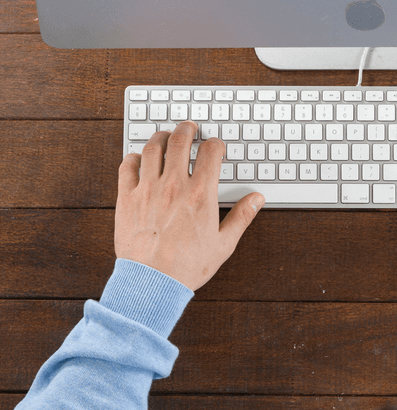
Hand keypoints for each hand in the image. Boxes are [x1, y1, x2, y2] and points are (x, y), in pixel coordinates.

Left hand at [115, 123, 264, 291]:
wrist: (152, 282)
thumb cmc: (186, 266)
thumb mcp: (223, 244)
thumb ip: (241, 217)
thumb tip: (256, 200)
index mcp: (200, 194)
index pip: (210, 152)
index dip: (216, 144)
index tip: (216, 147)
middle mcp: (173, 186)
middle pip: (180, 140)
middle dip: (187, 129)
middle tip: (190, 128)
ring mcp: (147, 189)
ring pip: (153, 148)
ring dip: (161, 137)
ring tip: (166, 136)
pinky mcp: (127, 198)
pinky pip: (127, 166)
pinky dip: (134, 157)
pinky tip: (139, 159)